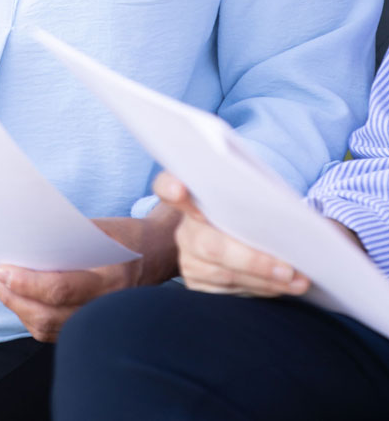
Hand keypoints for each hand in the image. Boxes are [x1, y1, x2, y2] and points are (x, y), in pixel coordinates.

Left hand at [0, 204, 179, 342]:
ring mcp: (99, 321)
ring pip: (48, 328)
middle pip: (48, 315)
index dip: (26, 283)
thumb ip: (68, 236)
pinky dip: (32, 317)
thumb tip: (26, 237)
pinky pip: (55, 332)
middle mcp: (105, 307)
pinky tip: (19, 299)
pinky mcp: (91, 326)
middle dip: (14, 297)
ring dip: (18, 309)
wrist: (158, 256)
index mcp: (110, 278)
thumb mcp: (102, 228)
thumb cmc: (126, 237)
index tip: (1, 269)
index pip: (60, 289)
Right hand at [153, 170, 310, 297]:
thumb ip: (267, 203)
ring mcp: (189, 260)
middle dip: (253, 260)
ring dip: (266, 280)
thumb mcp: (256, 202)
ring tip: (298, 281)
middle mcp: (186, 229)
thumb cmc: (254, 217)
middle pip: (210, 244)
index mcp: (194, 196)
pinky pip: (229, 294)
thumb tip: (312, 224)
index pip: (167, 186)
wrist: (244, 244)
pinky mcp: (197, 287)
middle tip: (288, 268)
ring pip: (224, 274)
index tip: (179, 190)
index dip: (170, 188)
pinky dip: (261, 291)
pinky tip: (282, 288)